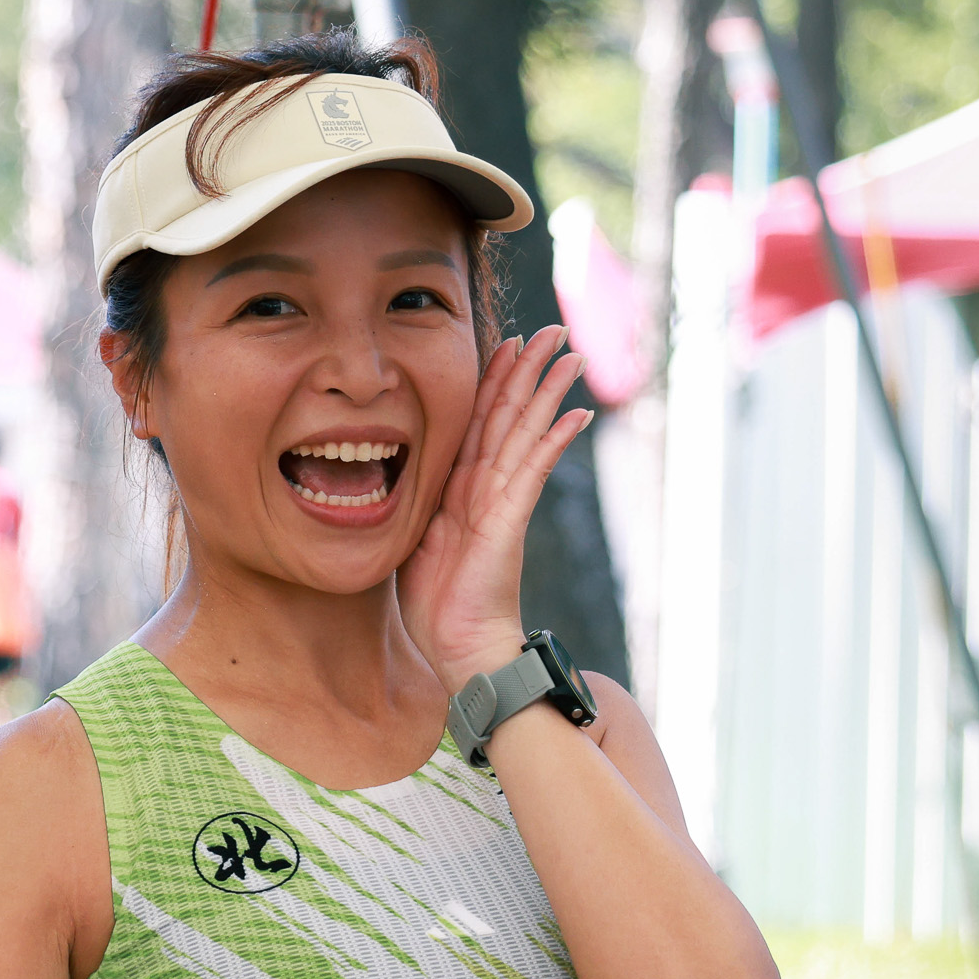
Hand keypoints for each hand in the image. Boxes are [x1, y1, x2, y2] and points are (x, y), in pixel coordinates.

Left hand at [397, 325, 590, 690]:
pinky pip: (532, 473)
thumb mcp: (414, 539)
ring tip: (571, 355)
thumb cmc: (437, 604)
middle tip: (554, 330)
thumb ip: (419, 504)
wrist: (459, 648)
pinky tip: (576, 414)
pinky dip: (554, 442)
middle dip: (529, 370)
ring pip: (525, 433)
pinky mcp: (508, 521)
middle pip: (510, 415)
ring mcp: (501, 502)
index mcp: (461, 488)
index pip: (480, 420)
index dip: (493, 380)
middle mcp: (486, 487)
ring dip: (548, 391)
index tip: (506, 342)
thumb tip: (402, 477)